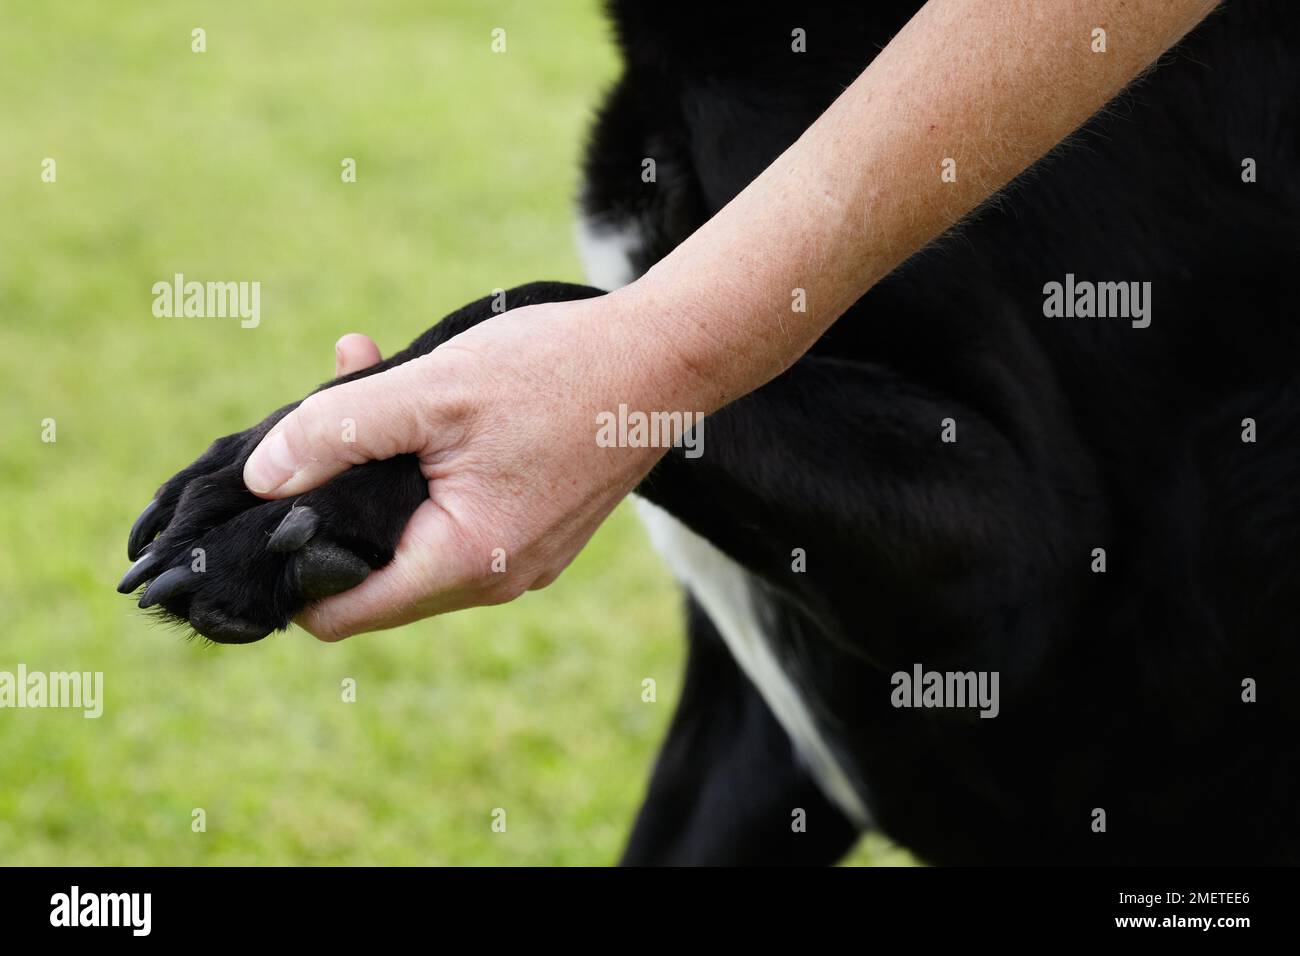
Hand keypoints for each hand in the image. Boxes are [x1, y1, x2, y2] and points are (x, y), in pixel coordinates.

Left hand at [243, 294, 666, 639]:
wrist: (669, 357)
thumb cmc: (557, 372)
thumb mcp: (432, 391)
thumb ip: (337, 431)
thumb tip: (260, 478)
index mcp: (464, 562)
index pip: (339, 613)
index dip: (291, 568)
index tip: (273, 502)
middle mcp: (496, 580)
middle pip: (375, 573)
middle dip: (336, 498)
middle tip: (326, 409)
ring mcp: (525, 560)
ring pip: (417, 541)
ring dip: (382, 474)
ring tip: (373, 380)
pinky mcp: (541, 531)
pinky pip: (460, 521)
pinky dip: (429, 474)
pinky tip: (429, 405)